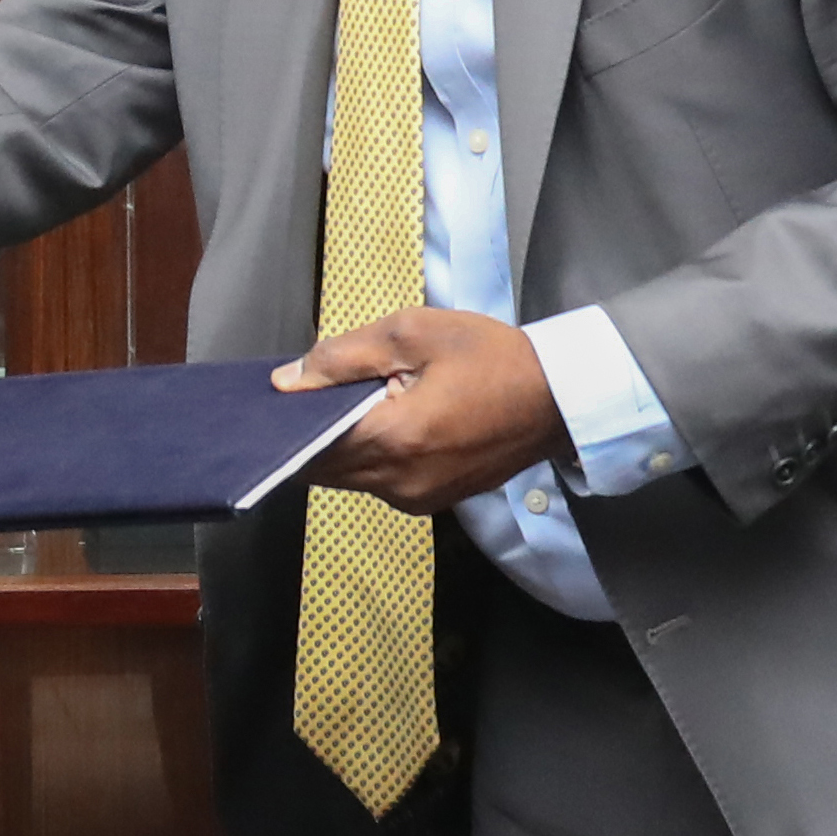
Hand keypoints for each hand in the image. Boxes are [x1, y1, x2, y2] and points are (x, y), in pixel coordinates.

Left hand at [278, 307, 570, 513]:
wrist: (559, 399)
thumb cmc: (492, 358)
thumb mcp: (413, 333)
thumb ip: (343, 357)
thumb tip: (288, 381)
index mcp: (395, 440)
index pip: (310, 445)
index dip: (288, 422)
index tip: (277, 399)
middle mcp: (401, 483)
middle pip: (324, 467)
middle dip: (313, 432)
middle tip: (317, 391)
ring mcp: (418, 498)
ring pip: (350, 477)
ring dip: (343, 444)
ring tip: (355, 401)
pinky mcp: (433, 501)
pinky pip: (380, 482)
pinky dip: (371, 455)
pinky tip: (384, 421)